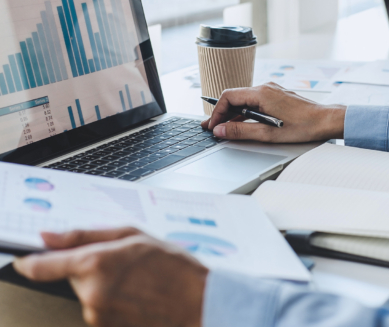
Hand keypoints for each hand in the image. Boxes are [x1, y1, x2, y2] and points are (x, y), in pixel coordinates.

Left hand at [13, 228, 207, 326]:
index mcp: (96, 264)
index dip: (30, 260)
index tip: (26, 257)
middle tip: (120, 262)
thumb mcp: (133, 235)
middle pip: (71, 277)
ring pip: (86, 294)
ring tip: (135, 280)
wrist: (199, 302)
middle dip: (89, 268)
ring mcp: (98, 317)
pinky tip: (136, 294)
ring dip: (102, 285)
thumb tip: (48, 236)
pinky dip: (112, 301)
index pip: (41, 266)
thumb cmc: (173, 265)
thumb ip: (85, 234)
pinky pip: (99, 310)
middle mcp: (91, 295)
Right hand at [201, 83, 345, 142]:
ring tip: (223, 128)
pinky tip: (242, 124)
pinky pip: (255, 102)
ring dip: (233, 114)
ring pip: (244, 100)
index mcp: (262, 93)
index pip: (228, 96)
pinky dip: (245, 113)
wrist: (326, 120)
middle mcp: (266, 88)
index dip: (217, 112)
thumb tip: (221, 130)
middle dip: (222, 113)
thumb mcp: (268, 134)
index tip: (212, 126)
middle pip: (235, 97)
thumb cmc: (304, 126)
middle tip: (212, 127)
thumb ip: (241, 131)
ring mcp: (272, 91)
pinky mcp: (277, 97)